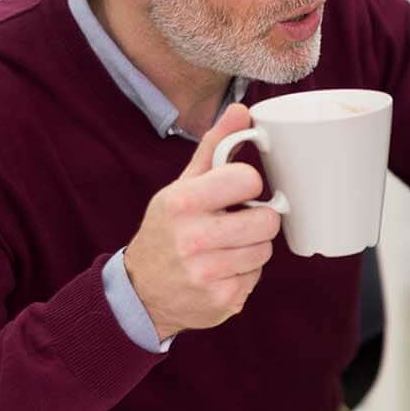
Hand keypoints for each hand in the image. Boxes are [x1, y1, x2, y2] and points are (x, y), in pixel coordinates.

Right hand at [123, 103, 280, 339]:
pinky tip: (221, 270)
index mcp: (183, 202)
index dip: (248, 185)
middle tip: (237, 223)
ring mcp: (206, 273)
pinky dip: (244, 274)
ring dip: (252, 248)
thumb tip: (241, 110)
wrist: (142, 290)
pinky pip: (256, 278)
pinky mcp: (221, 300)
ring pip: (265, 250)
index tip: (236, 192)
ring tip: (226, 247)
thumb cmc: (168, 229)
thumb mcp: (182, 185)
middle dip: (257, 221)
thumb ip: (215, 147)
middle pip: (267, 221)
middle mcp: (192, 238)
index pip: (249, 179)